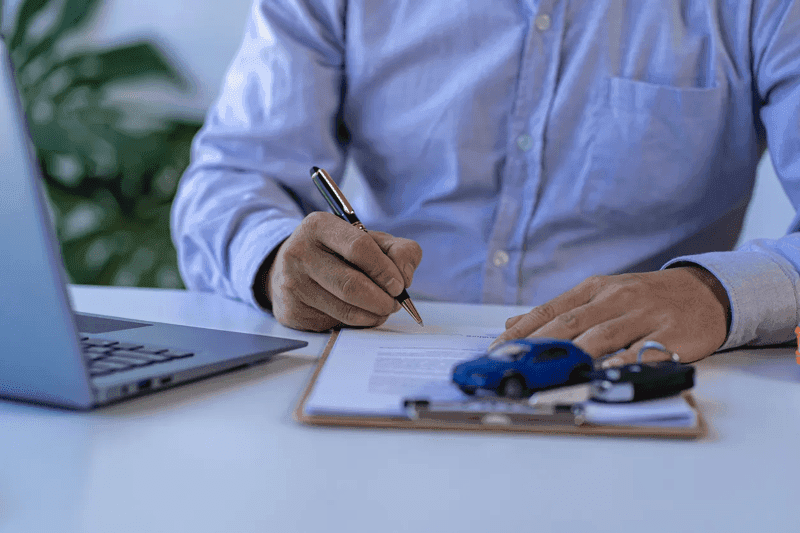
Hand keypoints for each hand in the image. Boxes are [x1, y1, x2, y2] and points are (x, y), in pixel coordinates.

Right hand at [264, 211, 422, 330]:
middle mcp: (299, 252)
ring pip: (344, 309)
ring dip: (372, 315)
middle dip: (382, 300)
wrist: (294, 269)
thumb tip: (405, 277)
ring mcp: (292, 283)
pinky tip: (356, 313)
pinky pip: (333, 323)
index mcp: (319, 226)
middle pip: (351, 285)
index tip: (399, 285)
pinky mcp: (292, 311)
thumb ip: (398, 250)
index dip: (385, 270)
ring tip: (381, 310)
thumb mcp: (370, 240)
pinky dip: (354, 323)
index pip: (359, 247)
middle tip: (394, 304)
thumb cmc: (340, 253)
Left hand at [491, 267, 729, 365]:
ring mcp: (645, 316)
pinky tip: (603, 377)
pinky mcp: (672, 335)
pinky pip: (643, 353)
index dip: (522, 332)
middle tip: (513, 368)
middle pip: (569, 325)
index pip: (550, 311)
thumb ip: (560, 310)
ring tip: (545, 376)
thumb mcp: (601, 294)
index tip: (497, 351)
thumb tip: (515, 324)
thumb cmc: (646, 297)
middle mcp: (616, 299)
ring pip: (601, 338)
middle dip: (537, 347)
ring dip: (571, 358)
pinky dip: (622, 365)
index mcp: (595, 289)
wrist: (707, 291)